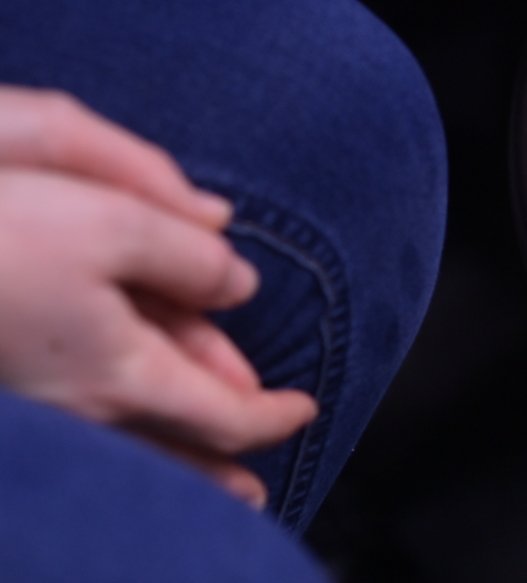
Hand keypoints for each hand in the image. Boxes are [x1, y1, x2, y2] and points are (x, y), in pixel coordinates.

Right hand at [0, 86, 316, 506]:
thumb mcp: (112, 221)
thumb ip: (188, 255)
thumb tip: (242, 285)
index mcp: (122, 373)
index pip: (223, 415)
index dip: (269, 417)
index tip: (302, 411)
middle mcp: (76, 410)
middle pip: (170, 452)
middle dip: (218, 465)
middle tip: (253, 490)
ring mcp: (31, 413)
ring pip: (118, 455)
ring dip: (169, 474)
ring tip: (204, 497)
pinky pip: (70, 441)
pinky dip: (112, 455)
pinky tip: (107, 450)